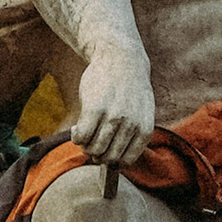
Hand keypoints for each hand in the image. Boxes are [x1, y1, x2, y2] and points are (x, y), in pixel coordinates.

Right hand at [73, 44, 155, 167]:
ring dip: (85, 146)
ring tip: (84, 134)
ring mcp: (112, 117)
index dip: (112, 160)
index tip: (105, 151)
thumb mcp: (142, 113)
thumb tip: (115, 163)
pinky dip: (77, 137)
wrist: (121, 57)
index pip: (126, 160)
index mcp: (144, 129)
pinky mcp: (94, 109)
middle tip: (91, 144)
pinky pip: (82, 136)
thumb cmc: (129, 88)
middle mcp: (130, 126)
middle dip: (97, 155)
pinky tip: (77, 128)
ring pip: (94, 149)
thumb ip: (133, 135)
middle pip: (108, 157)